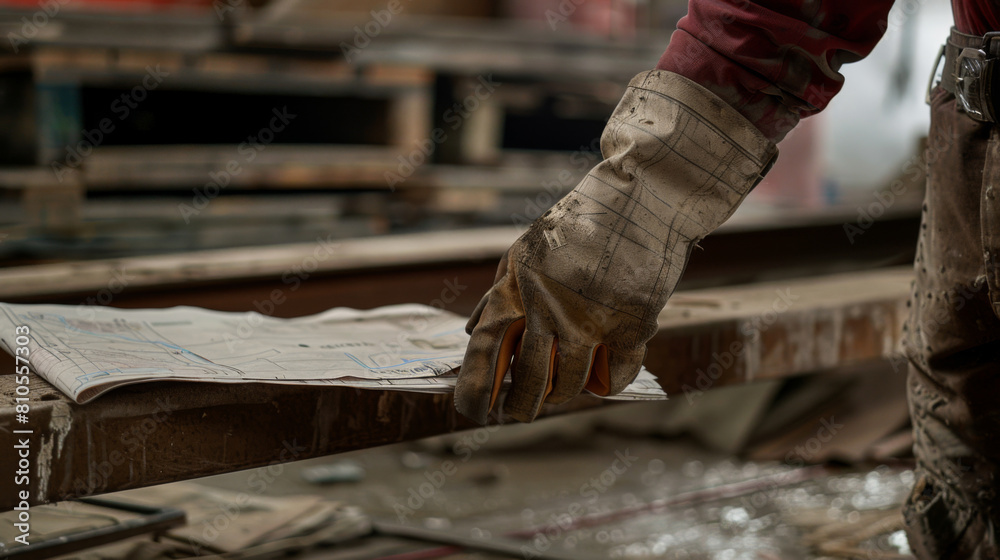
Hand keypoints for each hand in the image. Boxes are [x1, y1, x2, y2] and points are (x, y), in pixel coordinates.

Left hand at [455, 70, 776, 423]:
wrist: (644, 199)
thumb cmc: (582, 222)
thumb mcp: (526, 249)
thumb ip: (501, 291)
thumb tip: (471, 331)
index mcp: (517, 285)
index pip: (483, 349)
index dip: (473, 388)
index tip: (472, 412)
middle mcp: (548, 307)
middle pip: (528, 379)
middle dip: (520, 407)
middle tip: (518, 415)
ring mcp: (590, 319)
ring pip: (570, 384)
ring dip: (564, 394)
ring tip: (562, 390)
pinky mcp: (630, 325)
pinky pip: (614, 378)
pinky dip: (606, 384)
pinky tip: (600, 377)